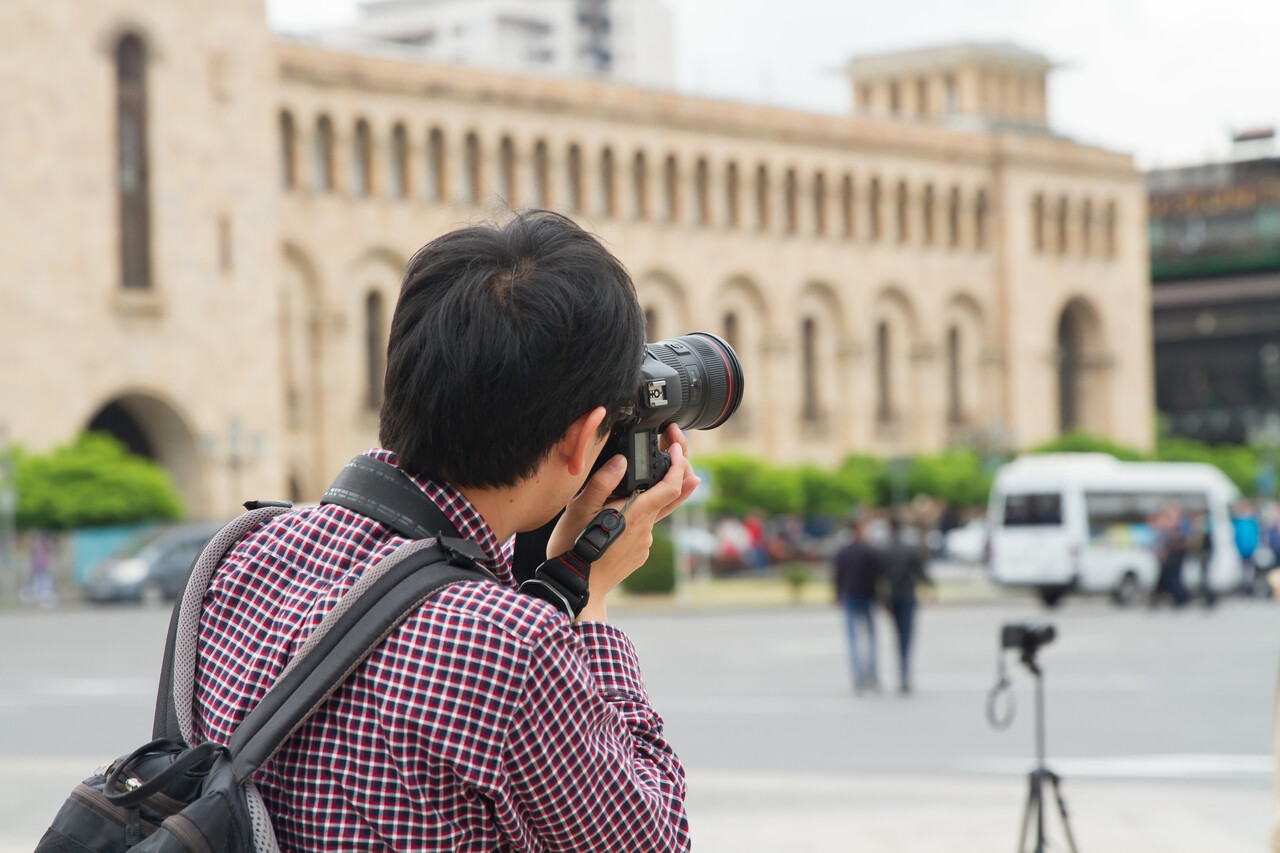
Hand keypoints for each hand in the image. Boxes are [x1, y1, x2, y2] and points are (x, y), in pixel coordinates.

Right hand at [548, 425, 699, 622]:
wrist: (577, 587)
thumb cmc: (574, 548)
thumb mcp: (579, 510)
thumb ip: (602, 483)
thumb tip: (621, 461)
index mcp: (636, 514)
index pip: (670, 487)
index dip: (678, 464)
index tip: (675, 446)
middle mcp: (646, 529)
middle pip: (672, 498)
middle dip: (678, 471)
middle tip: (675, 450)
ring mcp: (644, 543)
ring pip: (654, 513)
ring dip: (652, 495)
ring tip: (637, 482)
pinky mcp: (638, 553)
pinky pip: (643, 529)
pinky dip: (637, 516)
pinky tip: (618, 515)